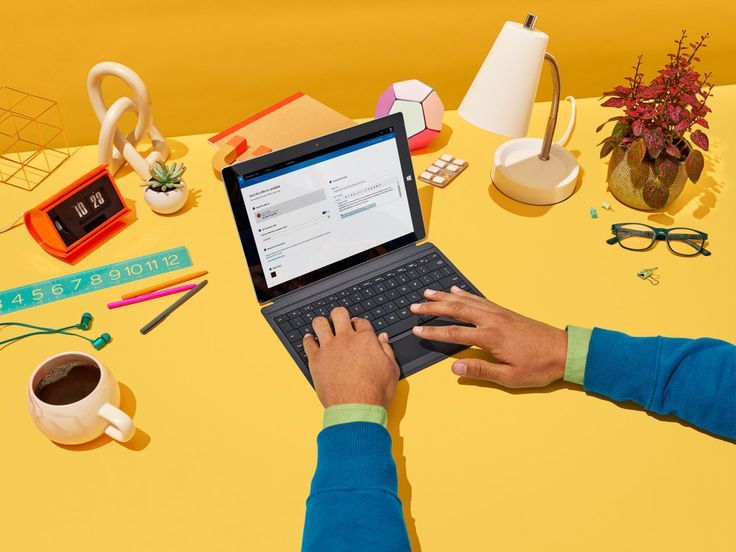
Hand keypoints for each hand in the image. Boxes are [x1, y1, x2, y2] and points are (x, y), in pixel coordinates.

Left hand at [304, 307, 399, 407]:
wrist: (355, 408)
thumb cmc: (374, 393)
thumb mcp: (391, 370)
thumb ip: (387, 350)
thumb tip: (383, 339)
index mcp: (365, 340)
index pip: (361, 321)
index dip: (359, 323)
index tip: (357, 328)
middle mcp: (346, 339)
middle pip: (339, 314)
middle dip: (339, 315)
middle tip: (339, 320)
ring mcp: (329, 348)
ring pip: (320, 323)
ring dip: (321, 322)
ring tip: (322, 326)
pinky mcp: (316, 359)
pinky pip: (308, 342)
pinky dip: (308, 339)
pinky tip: (309, 339)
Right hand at [409, 287, 566, 387]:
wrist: (563, 351)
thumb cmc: (538, 366)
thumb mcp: (509, 377)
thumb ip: (481, 370)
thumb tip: (455, 367)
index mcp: (490, 337)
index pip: (454, 333)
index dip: (433, 332)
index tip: (417, 331)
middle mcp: (492, 320)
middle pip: (456, 310)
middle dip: (433, 308)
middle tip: (414, 306)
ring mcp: (499, 313)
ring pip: (466, 301)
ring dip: (445, 297)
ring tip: (428, 293)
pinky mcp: (505, 312)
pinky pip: (480, 299)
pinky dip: (465, 294)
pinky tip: (456, 291)